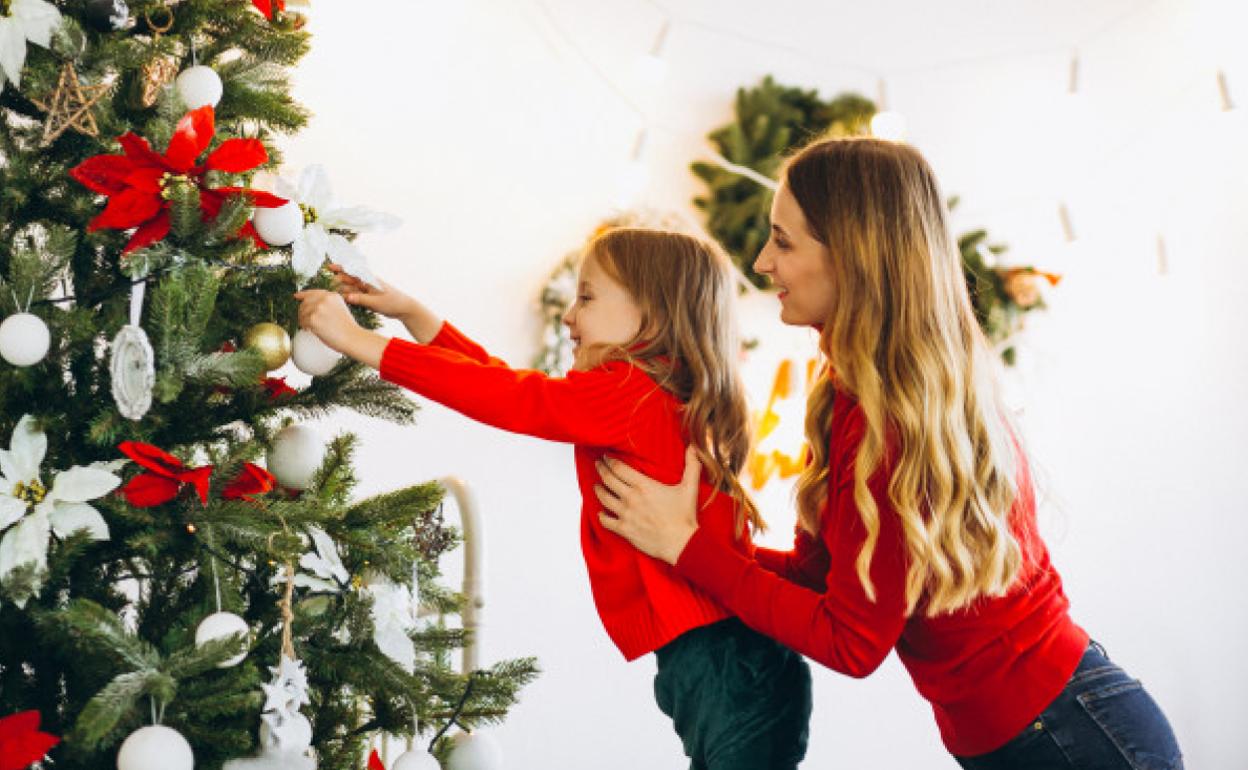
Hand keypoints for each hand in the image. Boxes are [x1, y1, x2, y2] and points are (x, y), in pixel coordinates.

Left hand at [293, 288, 361, 352]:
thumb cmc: (347, 327)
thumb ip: (328, 303)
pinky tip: (311, 330)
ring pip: (302, 312)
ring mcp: (318, 309)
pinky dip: (304, 327)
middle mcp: (324, 299)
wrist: (352, 338)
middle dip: (303, 311)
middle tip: (306, 319)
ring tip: (310, 327)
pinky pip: (302, 322)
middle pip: (305, 302)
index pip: (313, 292)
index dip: (303, 294)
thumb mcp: (341, 308)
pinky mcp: (313, 319)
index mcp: (332, 295)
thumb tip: (311, 304)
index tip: (297, 296)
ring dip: (303, 320)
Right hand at [329, 263, 414, 319]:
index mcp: (369, 280)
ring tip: (332, 295)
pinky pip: (354, 296)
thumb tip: (346, 297)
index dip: (340, 268)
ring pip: (350, 289)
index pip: (352, 271)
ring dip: (342, 291)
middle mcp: (366, 283)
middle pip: (348, 280)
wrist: (404, 308)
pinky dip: (348, 298)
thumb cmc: (393, 302)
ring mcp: (366, 290)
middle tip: (329, 287)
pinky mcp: (367, 298)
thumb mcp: (376, 302)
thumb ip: (361, 299)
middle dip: (338, 281)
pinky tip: (341, 301)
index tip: (329, 267)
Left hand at [594, 446, 701, 564]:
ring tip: (596, 486)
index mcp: (643, 485)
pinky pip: (606, 521)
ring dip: (598, 490)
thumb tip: (694, 448)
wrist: (681, 544)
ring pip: (604, 498)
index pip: (619, 468)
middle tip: (597, 464)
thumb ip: (692, 466)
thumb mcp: (689, 488)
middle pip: (608, 479)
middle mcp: (631, 498)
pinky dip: (601, 516)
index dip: (609, 461)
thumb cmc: (684, 516)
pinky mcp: (624, 529)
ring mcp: (625, 514)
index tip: (605, 457)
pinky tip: (600, 513)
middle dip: (601, 469)